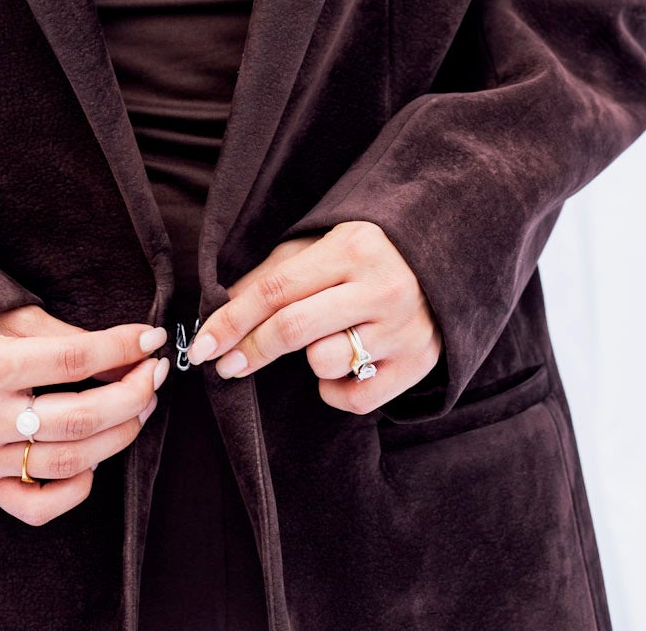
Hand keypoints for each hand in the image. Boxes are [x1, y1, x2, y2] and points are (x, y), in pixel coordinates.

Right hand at [0, 304, 170, 523]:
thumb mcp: (7, 319)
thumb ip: (68, 338)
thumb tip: (129, 353)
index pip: (72, 360)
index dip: (121, 349)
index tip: (152, 339)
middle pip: (79, 417)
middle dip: (130, 396)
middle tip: (153, 376)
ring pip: (68, 461)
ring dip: (118, 435)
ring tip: (139, 409)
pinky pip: (37, 506)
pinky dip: (75, 488)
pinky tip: (93, 461)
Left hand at [186, 221, 441, 413]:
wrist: (443, 260)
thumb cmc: (367, 254)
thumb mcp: (321, 246)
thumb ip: (273, 274)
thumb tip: (222, 307)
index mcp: (352, 248)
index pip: (277, 289)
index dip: (232, 319)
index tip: (202, 346)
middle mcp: (380, 287)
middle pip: (295, 328)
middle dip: (251, 349)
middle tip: (226, 365)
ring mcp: (403, 329)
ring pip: (325, 362)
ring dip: (309, 360)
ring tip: (321, 343)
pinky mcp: (418, 364)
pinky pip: (355, 398)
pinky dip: (335, 390)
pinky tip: (342, 368)